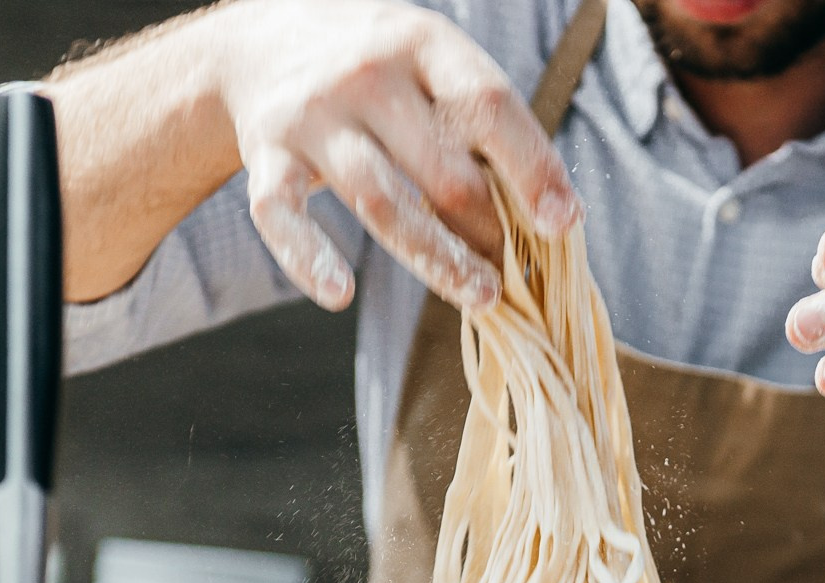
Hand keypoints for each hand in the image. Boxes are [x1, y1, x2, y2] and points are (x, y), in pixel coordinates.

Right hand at [216, 0, 579, 310]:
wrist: (262, 42)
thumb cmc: (380, 70)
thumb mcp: (433, 65)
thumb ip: (482, 126)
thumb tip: (548, 216)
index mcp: (423, 44)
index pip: (488, 106)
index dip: (531, 168)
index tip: (562, 224)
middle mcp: (366, 74)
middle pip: (442, 169)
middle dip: (489, 230)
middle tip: (517, 275)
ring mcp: (312, 115)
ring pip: (381, 201)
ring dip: (436, 258)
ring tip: (481, 298)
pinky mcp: (267, 154)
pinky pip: (282, 215)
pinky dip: (308, 258)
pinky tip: (340, 296)